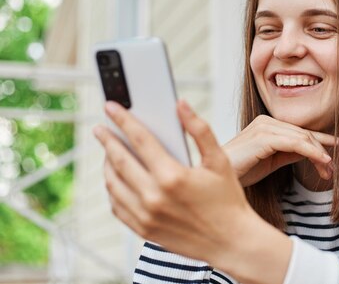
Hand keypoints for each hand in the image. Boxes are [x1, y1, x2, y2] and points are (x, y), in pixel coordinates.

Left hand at [92, 100, 292, 283]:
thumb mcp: (219, 160)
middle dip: (107, 140)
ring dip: (107, 164)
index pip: (140, 140)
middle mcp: (154, 197)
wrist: (231, 242)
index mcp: (172, 176)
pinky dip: (112, 189)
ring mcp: (145, 216)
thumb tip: (181, 105)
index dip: (123, 120)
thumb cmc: (227, 200)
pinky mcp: (143, 230)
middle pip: (120, 160)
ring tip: (108, 152)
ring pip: (113, 184)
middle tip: (100, 127)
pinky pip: (117, 206)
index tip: (111, 108)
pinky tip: (117, 179)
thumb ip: (199, 130)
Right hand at [223, 115, 337, 186]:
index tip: (337, 150)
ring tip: (330, 170)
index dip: (320, 141)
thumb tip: (312, 153)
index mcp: (266, 125)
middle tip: (333, 170)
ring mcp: (264, 127)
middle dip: (322, 151)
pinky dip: (312, 153)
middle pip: (303, 134)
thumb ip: (289, 153)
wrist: (218, 180)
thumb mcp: (270, 161)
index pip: (299, 132)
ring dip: (320, 154)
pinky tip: (323, 161)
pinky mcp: (263, 137)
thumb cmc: (240, 172)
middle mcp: (266, 121)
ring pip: (302, 138)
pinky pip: (295, 144)